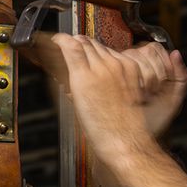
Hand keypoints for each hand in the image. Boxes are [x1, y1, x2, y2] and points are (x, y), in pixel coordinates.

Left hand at [29, 33, 186, 169]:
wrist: (126, 144)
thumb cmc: (127, 132)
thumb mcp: (130, 102)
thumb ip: (118, 87)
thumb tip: (101, 82)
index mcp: (130, 69)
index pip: (107, 49)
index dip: (92, 51)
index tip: (84, 55)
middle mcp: (116, 64)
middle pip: (94, 44)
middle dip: (81, 48)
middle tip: (70, 56)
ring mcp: (100, 69)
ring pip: (82, 44)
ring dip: (71, 48)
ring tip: (61, 53)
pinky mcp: (84, 76)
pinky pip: (70, 49)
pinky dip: (61, 42)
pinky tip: (55, 42)